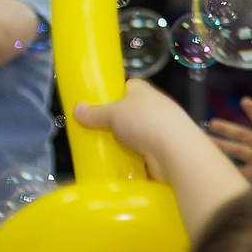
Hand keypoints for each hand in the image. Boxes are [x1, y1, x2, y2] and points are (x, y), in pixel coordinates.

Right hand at [71, 78, 205, 180]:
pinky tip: (112, 164)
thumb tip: (76, 109)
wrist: (175, 150)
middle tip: (90, 131)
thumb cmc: (145, 121)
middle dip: (111, 122)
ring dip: (119, 143)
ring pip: (131, 135)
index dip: (112, 93)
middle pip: (127, 113)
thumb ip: (95, 113)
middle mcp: (152, 108)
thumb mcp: (114, 112)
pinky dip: (127, 159)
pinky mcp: (157, 151)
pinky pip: (137, 153)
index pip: (127, 87)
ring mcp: (157, 130)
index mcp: (144, 91)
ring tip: (97, 150)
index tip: (96, 104)